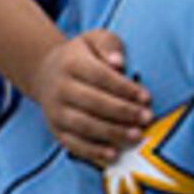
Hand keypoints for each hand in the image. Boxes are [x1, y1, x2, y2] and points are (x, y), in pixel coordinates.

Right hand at [39, 30, 153, 164]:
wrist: (45, 73)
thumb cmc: (81, 56)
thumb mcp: (93, 39)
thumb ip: (108, 45)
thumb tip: (118, 62)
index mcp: (71, 64)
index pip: (100, 76)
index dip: (124, 88)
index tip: (147, 97)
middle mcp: (59, 88)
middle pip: (93, 102)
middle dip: (123, 112)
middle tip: (147, 118)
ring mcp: (55, 111)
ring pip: (84, 125)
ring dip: (112, 133)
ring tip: (136, 135)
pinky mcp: (55, 129)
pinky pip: (73, 143)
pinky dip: (93, 151)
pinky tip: (113, 154)